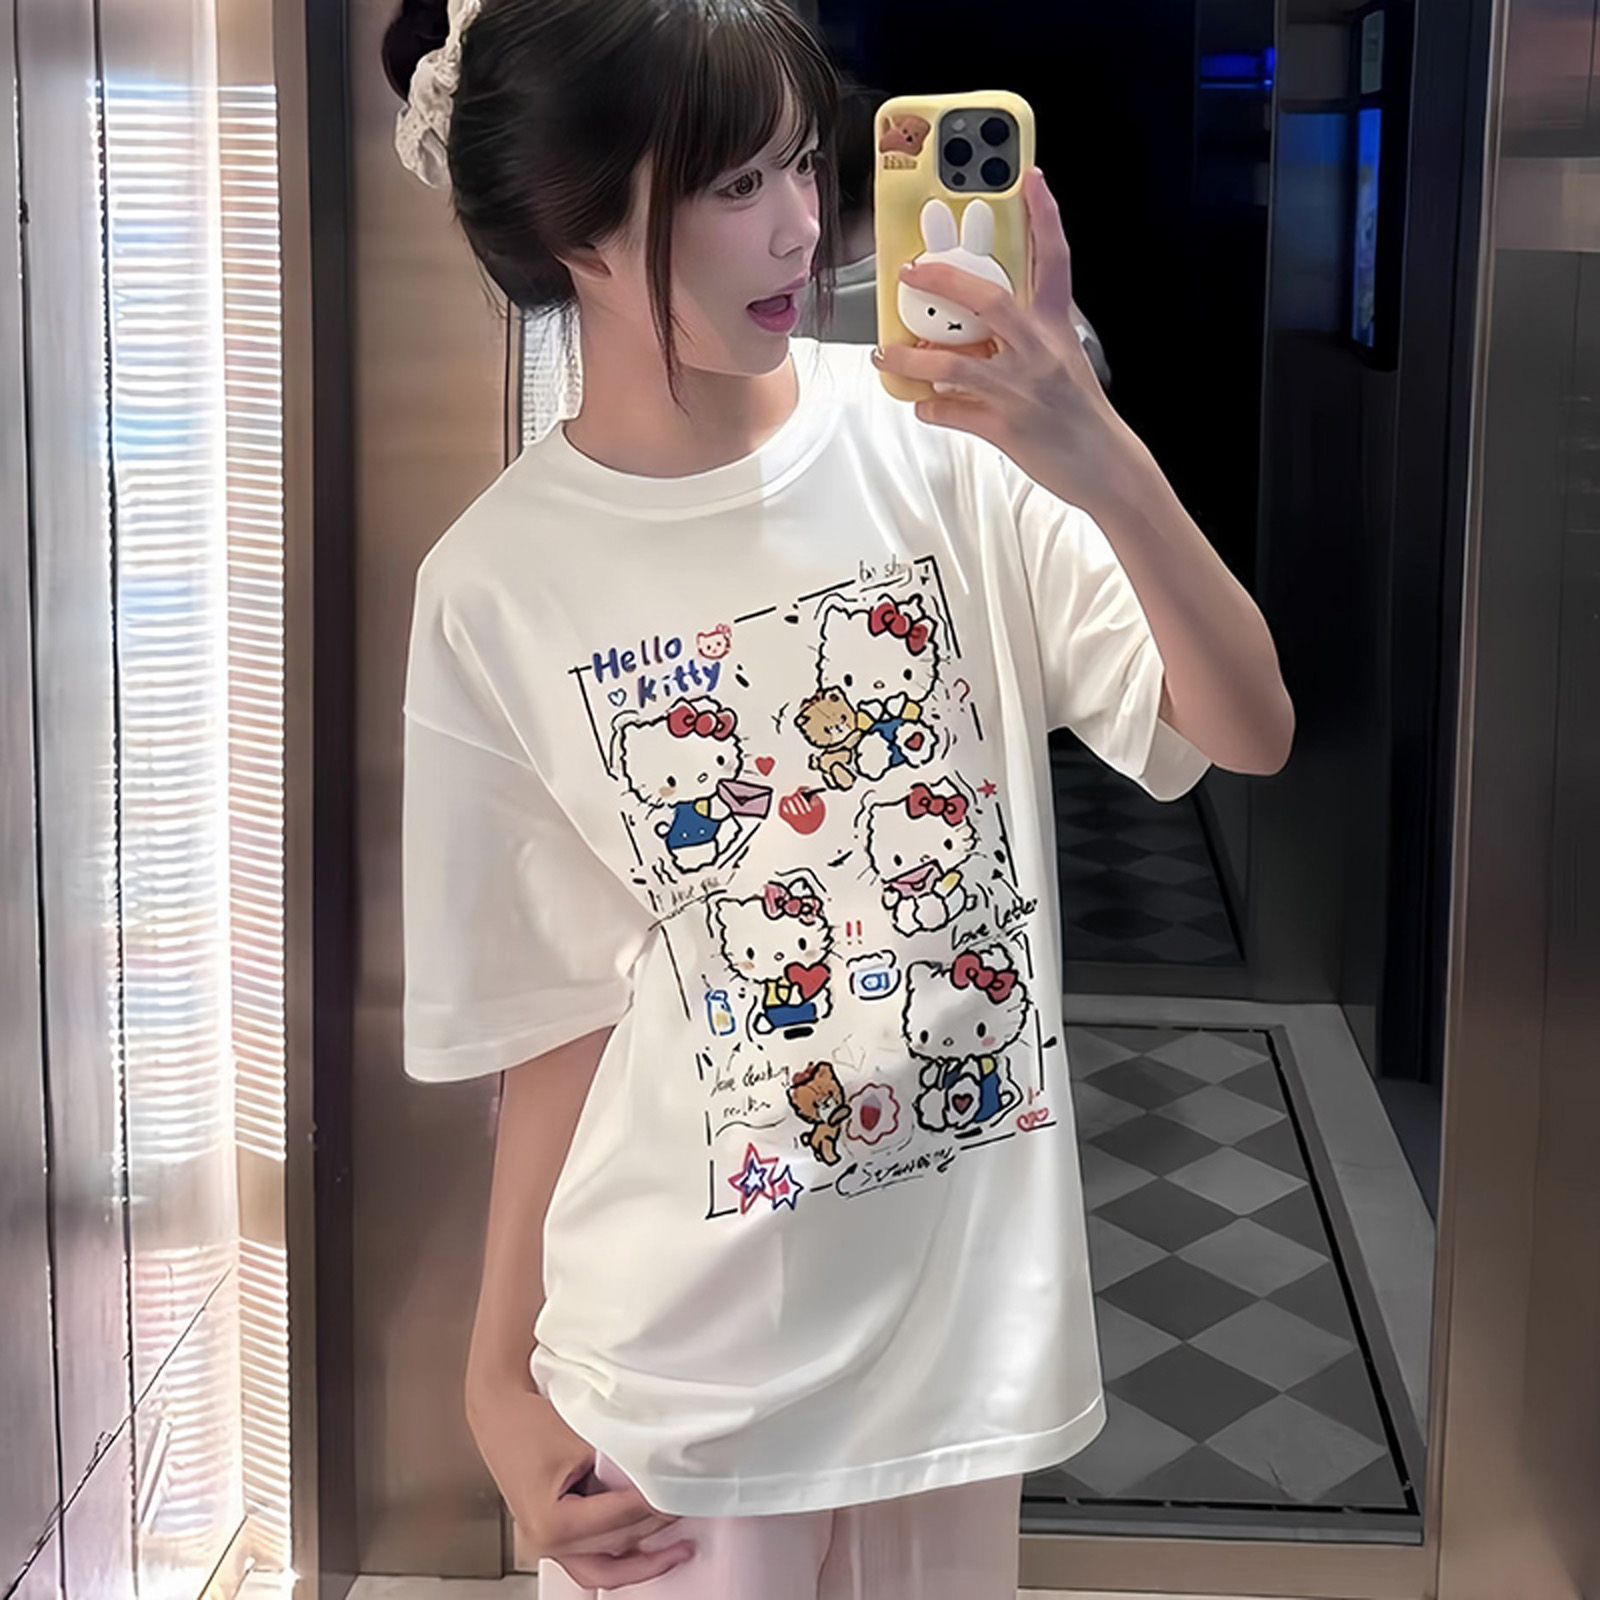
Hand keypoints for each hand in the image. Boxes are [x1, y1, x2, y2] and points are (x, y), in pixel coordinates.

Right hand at [467, 1377, 694, 1586]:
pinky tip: (645, 1548)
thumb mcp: (583, 1438)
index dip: (657, 1505)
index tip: (685, 1493)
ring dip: (641, 1563)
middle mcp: (545, 1542)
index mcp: (552, 1523)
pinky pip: (590, 1559)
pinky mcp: (550, 1535)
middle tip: (689, 1511)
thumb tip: (662, 1470)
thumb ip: (621, 1461)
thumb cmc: (530, 1420)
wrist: (499, 1410)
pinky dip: (619, 1557)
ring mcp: (545, 1543)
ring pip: (603, 1569)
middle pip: (616, 1546)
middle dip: (656, 1530)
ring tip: (677, 1552)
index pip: (621, 1519)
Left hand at [871, 168, 1147, 515]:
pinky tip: (922, 405)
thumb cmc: (1081, 413)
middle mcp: (1037, 350)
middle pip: (988, 300)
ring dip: (911, 360)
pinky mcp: (1005, 427)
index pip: (1054, 260)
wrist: (1103, 465)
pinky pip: (953, 413)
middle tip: (910, 271)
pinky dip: (932, 408)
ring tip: (884, 356)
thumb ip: (1026, 338)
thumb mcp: (1063, 361)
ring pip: (953, 365)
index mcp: (1055, 328)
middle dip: (944, 282)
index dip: (1045, 216)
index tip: (1031, 178)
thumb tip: (980, 332)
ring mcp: (1019, 389)